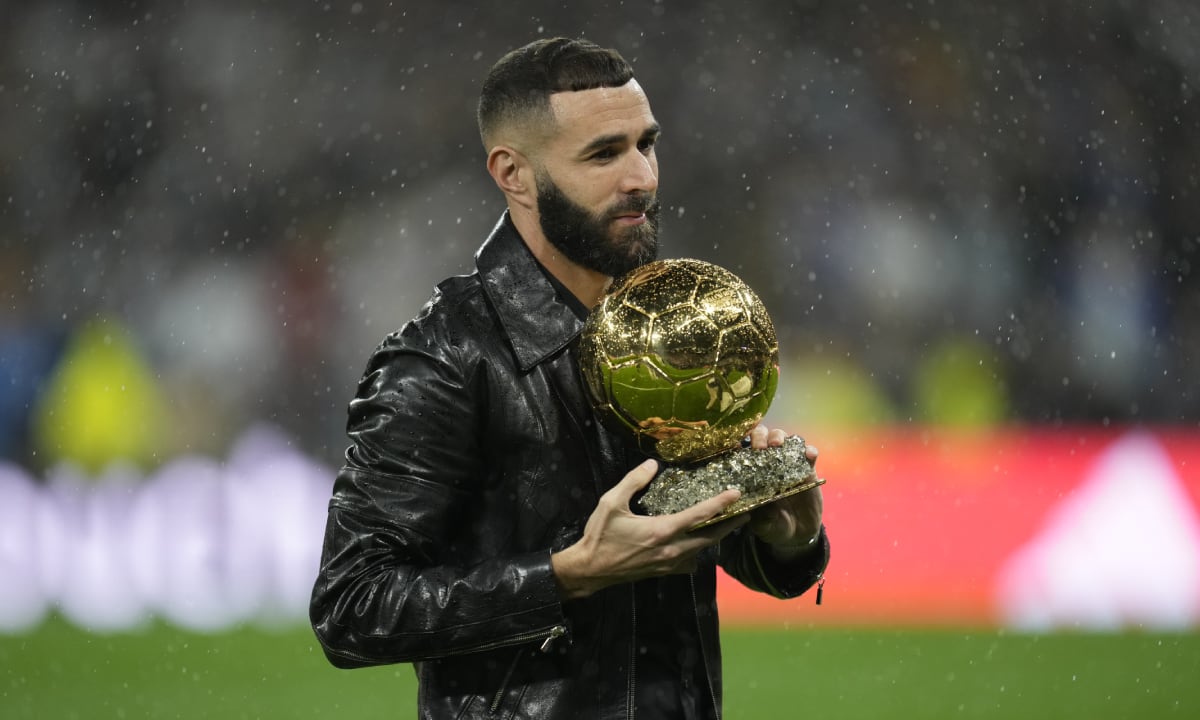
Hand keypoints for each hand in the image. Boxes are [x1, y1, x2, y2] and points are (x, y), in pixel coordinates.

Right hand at [550, 458, 748, 598]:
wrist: (590, 570)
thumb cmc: (600, 535)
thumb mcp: (611, 502)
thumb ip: (633, 481)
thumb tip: (652, 464)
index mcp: (662, 530)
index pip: (699, 515)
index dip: (721, 503)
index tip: (737, 492)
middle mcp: (672, 549)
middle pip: (711, 537)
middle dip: (730, 524)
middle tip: (747, 511)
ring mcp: (670, 563)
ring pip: (703, 550)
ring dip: (717, 537)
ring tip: (728, 523)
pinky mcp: (664, 571)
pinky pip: (690, 563)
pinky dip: (699, 552)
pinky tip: (698, 544)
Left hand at [745, 426, 823, 558]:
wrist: (798, 534)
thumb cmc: (774, 526)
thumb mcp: (763, 525)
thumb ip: (762, 517)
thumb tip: (762, 506)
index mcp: (752, 473)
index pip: (743, 449)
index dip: (739, 442)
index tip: (736, 444)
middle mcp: (769, 463)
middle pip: (763, 437)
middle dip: (760, 436)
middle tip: (760, 447)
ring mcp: (789, 464)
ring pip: (784, 439)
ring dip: (780, 437)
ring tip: (778, 445)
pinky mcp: (808, 470)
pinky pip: (809, 454)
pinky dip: (809, 451)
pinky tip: (809, 455)